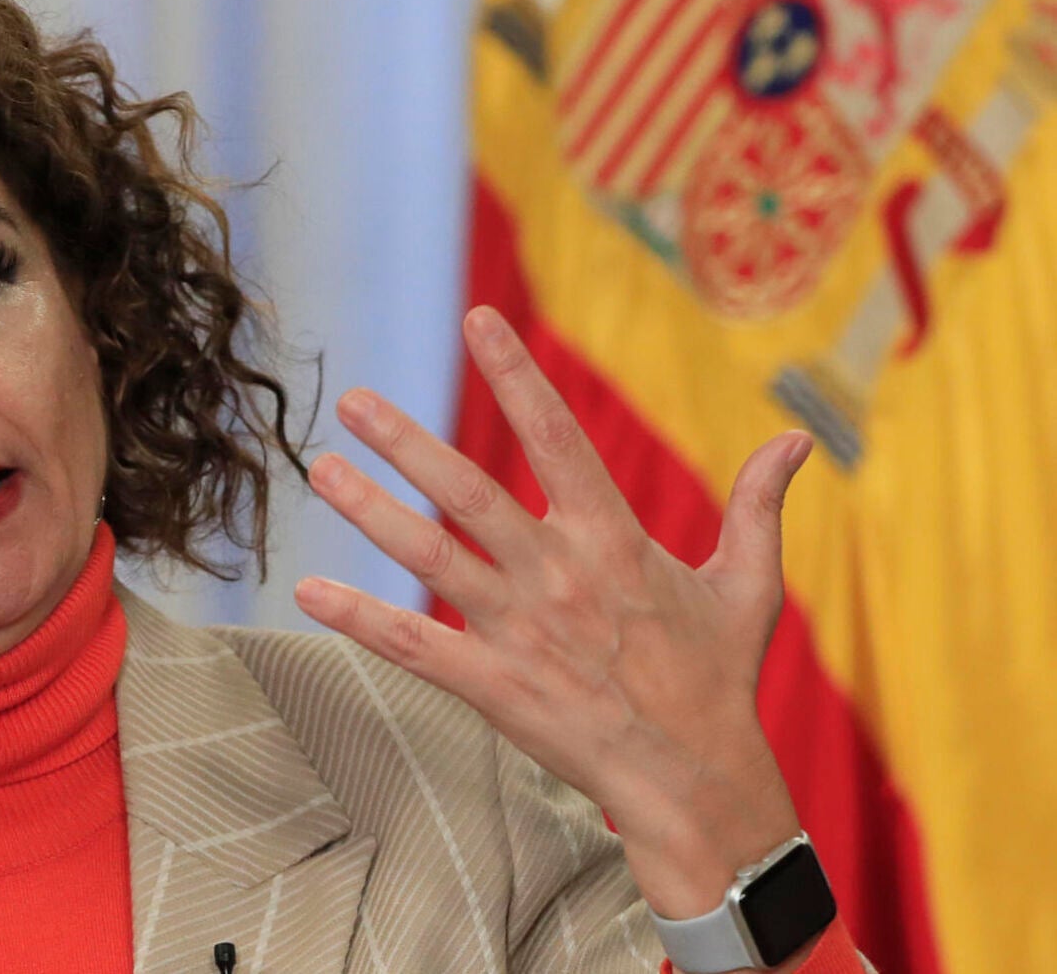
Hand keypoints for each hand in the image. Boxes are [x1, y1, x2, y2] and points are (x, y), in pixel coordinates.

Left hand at [294, 305, 814, 920]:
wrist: (698, 782)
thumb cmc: (718, 681)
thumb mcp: (748, 586)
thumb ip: (758, 506)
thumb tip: (795, 439)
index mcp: (613, 541)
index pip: (558, 437)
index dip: (516, 376)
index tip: (478, 321)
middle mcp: (559, 575)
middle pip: (469, 493)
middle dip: (407, 443)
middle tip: (352, 402)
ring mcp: (521, 631)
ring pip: (431, 557)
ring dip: (371, 512)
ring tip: (321, 471)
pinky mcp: (495, 685)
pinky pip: (414, 646)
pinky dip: (360, 619)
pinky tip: (309, 594)